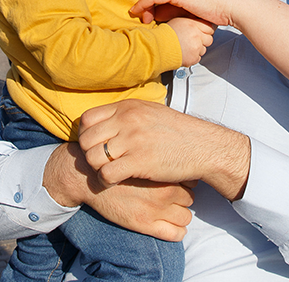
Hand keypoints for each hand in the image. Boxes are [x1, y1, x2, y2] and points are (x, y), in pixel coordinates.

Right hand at [44, 142, 193, 241]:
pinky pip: (176, 234)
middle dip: (184, 196)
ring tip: (167, 208)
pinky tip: (169, 225)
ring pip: (186, 216)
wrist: (88, 176)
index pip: (192, 179)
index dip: (185, 179)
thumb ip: (157, 146)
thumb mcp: (137, 146)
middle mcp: (164, 190)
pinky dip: (176, 231)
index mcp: (164, 170)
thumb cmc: (114, 160)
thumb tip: (177, 147)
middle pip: (191, 197)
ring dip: (179, 213)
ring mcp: (157, 210)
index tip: (176, 179)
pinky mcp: (146, 225)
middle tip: (171, 193)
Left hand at [77, 99, 249, 201]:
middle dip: (87, 153)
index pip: (87, 119)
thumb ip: (127, 113)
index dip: (84, 134)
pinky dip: (105, 180)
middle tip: (98, 161)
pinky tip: (114, 181)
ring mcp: (133, 140)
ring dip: (96, 168)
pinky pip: (106, 173)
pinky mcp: (139, 162)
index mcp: (127, 107)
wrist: (203, 146)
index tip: (93, 145)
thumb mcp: (150, 111)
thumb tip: (106, 120)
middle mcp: (127, 120)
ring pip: (93, 157)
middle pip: (86, 139)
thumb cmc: (177, 132)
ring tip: (106, 172)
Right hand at [166, 16, 214, 66]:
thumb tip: (199, 23)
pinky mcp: (193, 58)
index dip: (205, 31)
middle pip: (209, 39)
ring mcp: (196, 47)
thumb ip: (191, 22)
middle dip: (202, 41)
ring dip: (197, 50)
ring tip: (186, 47)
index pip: (209, 27)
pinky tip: (184, 53)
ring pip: (204, 50)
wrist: (158, 46)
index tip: (202, 33)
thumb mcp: (178, 21)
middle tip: (192, 41)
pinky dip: (192, 57)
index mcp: (193, 24)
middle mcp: (197, 35)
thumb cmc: (165, 34)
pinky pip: (198, 58)